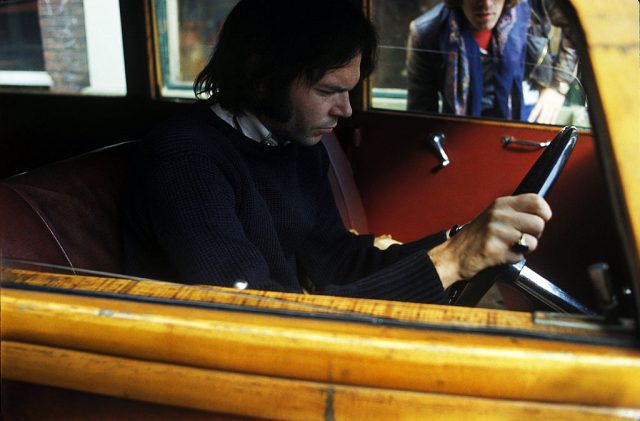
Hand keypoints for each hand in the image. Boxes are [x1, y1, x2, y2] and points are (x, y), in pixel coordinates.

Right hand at [428, 194, 551, 288]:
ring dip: (525, 248)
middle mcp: (499, 214)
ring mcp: (496, 231)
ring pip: (532, 241)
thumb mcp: (493, 215)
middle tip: (520, 237)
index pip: (536, 201)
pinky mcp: (495, 248)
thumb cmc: (475, 238)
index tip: (541, 220)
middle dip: (534, 235)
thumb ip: (515, 212)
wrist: (453, 255)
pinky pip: (520, 255)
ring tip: (510, 247)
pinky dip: (514, 258)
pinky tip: (502, 254)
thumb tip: (541, 215)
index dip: (544, 213)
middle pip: (539, 223)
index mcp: (500, 204)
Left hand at [527, 87, 565, 124]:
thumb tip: (535, 109)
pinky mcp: (559, 105)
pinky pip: (556, 113)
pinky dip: (553, 119)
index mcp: (542, 100)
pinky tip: (551, 123)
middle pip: (543, 114)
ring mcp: (554, 104)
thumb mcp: (541, 92)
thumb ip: (538, 100)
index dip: (532, 116)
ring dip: (547, 121)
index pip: (536, 110)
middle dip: (540, 121)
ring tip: (544, 127)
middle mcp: (548, 103)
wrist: (559, 83)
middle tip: (538, 126)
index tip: (529, 121)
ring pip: (550, 115)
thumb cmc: (548, 87)